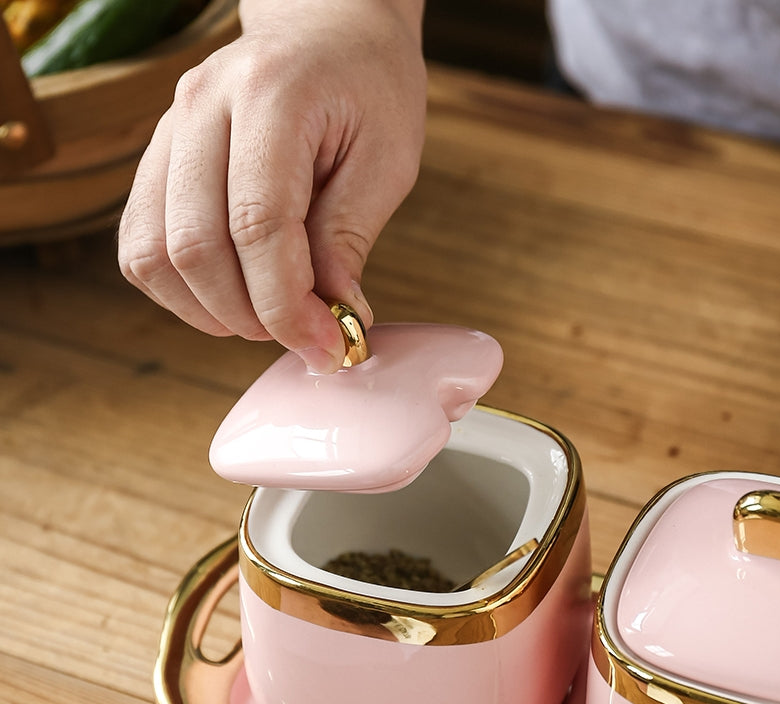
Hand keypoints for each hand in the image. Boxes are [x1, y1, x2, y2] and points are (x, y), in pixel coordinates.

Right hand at [118, 0, 426, 371]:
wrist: (323, 31)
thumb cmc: (365, 88)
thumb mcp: (387, 159)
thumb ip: (349, 237)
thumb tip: (331, 320)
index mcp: (270, 94)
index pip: (258, 225)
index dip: (288, 305)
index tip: (327, 345)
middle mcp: (201, 107)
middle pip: (195, 247)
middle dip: (251, 316)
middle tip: (303, 335)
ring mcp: (167, 132)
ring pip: (153, 255)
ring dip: (209, 312)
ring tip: (266, 317)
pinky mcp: (155, 163)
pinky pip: (140, 248)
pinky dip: (179, 293)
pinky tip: (230, 298)